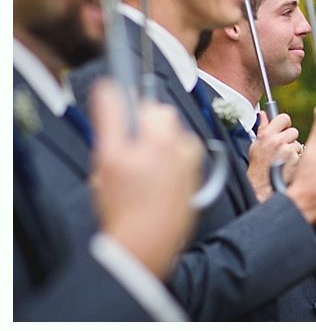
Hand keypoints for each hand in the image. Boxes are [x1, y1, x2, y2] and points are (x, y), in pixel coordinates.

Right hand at [90, 80, 202, 279]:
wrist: (148, 241)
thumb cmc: (125, 207)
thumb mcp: (105, 160)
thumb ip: (110, 119)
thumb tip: (109, 89)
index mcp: (156, 137)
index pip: (142, 102)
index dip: (126, 103)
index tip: (117, 108)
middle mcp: (176, 144)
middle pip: (159, 114)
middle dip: (143, 121)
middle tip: (125, 144)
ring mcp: (188, 159)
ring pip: (172, 132)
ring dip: (160, 137)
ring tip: (141, 162)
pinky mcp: (195, 172)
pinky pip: (183, 151)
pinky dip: (172, 154)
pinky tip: (157, 174)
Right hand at [246, 112, 300, 202]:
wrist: (261, 186)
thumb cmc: (258, 166)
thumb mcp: (256, 145)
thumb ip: (262, 128)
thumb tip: (263, 114)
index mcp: (267, 135)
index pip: (284, 118)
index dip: (285, 123)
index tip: (284, 128)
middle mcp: (278, 141)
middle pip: (293, 131)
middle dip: (289, 138)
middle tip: (282, 147)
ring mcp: (288, 151)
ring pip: (298, 143)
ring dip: (293, 149)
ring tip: (283, 158)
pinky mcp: (296, 160)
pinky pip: (300, 154)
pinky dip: (295, 159)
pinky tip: (287, 165)